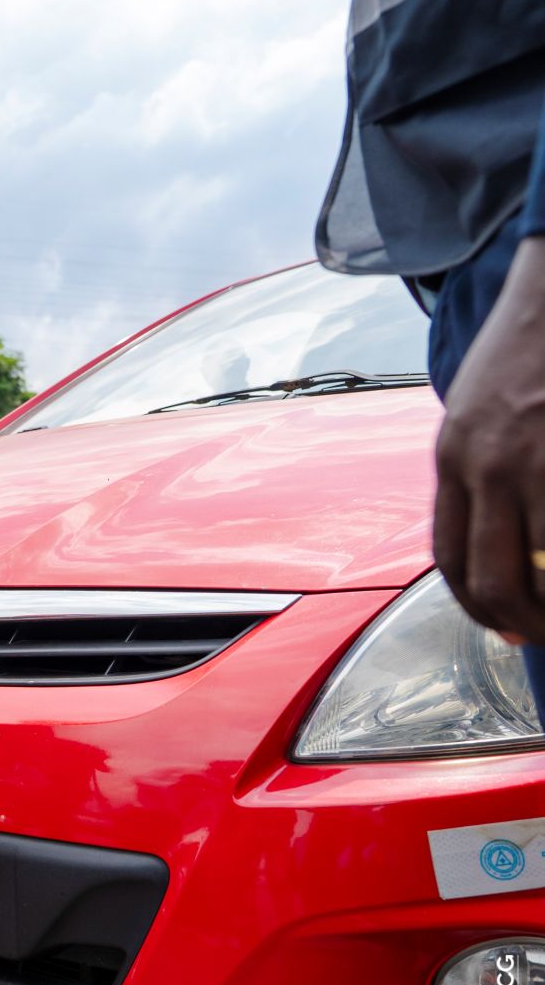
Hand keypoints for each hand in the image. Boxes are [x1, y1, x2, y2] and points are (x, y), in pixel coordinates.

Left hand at [434, 236, 544, 641]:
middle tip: (541, 637)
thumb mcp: (480, 409)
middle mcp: (484, 465)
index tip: (503, 625)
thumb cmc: (531, 347)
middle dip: (516, 621)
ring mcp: (533, 461)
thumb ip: (478, 466)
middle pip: (489, 577)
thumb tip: (492, 527)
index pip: (449, 555)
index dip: (475, 603)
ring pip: (539, 567)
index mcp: (452, 457)